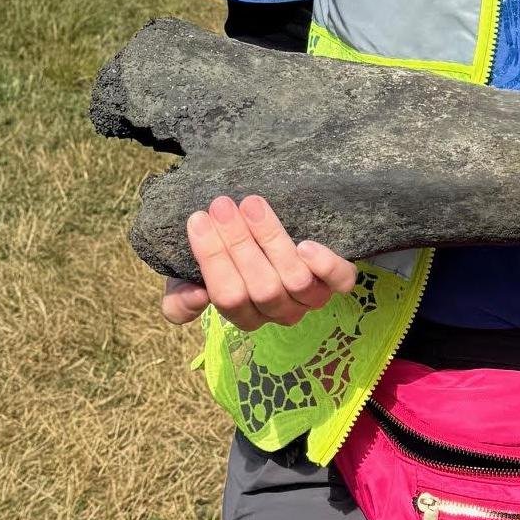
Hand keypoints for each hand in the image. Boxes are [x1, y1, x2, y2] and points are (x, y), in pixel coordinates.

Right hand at [160, 194, 356, 329]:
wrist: (257, 237)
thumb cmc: (223, 259)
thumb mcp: (188, 279)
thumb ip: (179, 300)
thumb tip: (197, 298)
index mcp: (243, 314)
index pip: (228, 296)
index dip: (212, 259)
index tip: (198, 218)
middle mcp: (278, 312)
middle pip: (261, 287)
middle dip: (238, 243)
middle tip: (221, 205)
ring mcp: (310, 298)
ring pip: (296, 280)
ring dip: (272, 241)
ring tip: (252, 204)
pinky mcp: (336, 280)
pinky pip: (340, 281)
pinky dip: (325, 265)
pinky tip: (307, 244)